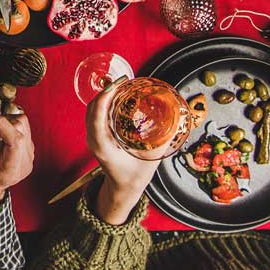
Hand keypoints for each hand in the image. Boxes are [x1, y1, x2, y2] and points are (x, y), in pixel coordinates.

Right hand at [0, 112, 34, 211]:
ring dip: (6, 121)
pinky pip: (22, 127)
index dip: (2, 124)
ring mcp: (27, 156)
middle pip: (20, 130)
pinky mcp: (27, 148)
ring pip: (23, 124)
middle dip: (2, 121)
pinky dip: (9, 124)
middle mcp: (24, 163)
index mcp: (10, 170)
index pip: (15, 141)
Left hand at [85, 80, 159, 223]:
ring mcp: (92, 138)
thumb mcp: (151, 160)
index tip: (115, 86)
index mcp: (103, 147)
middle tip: (124, 81)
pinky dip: (104, 102)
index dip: (104, 99)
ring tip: (121, 85)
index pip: (97, 119)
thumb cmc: (135, 177)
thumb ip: (164, 141)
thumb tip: (177, 120)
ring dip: (104, 95)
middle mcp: (94, 140)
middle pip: (92, 109)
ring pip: (92, 110)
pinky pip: (95, 114)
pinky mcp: (95, 135)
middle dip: (106, 92)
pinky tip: (117, 96)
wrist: (122, 189)